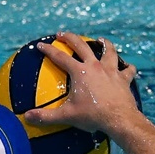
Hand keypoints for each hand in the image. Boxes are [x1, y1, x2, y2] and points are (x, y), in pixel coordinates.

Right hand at [24, 32, 138, 134]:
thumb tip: (26, 117)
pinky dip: (127, 67)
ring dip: (105, 44)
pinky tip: (128, 66)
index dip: (49, 50)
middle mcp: (95, 66)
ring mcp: (111, 71)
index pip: (60, 57)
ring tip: (101, 40)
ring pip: (109, 51)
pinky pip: (128, 70)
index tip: (40, 45)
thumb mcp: (67, 116)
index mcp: (80, 72)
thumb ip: (46, 116)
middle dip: (70, 38)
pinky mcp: (124, 79)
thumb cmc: (93, 116)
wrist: (119, 119)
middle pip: (81, 46)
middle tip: (62, 34)